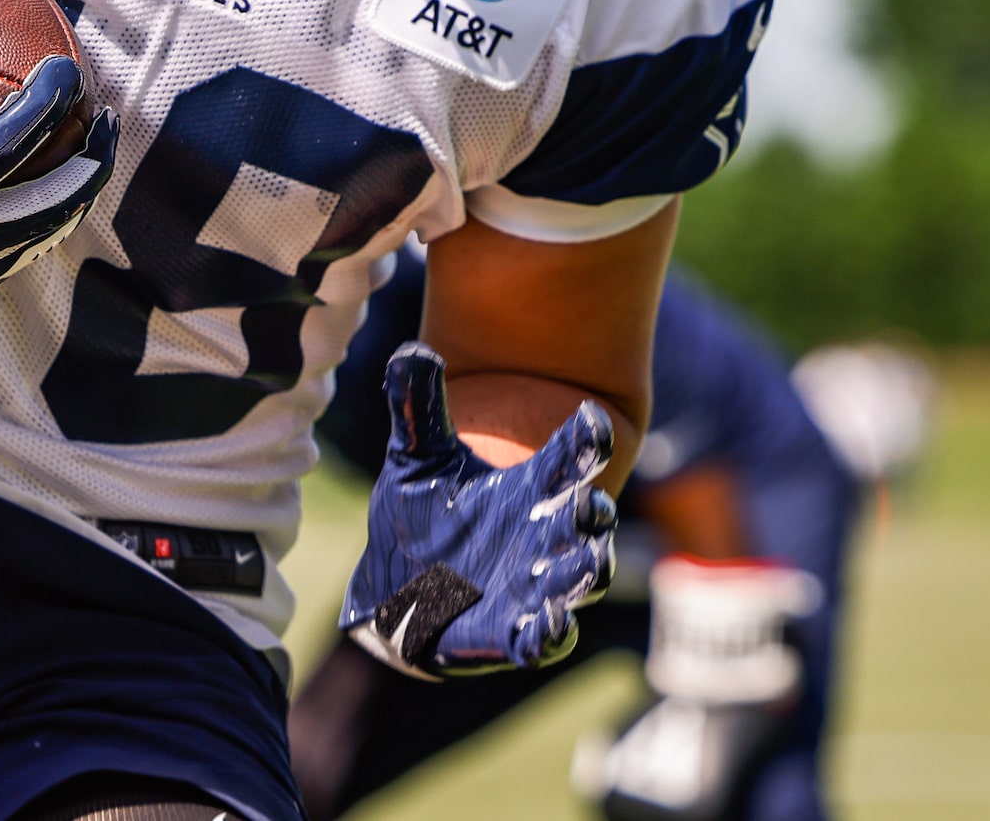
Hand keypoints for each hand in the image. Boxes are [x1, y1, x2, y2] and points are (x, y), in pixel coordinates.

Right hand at [0, 37, 114, 363]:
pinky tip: (35, 193)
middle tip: (102, 115)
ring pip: (47, 235)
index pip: (17, 147)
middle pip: (61, 202)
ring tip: (86, 151)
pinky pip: (20, 253)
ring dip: (76, 191)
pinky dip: (43, 218)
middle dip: (92, 157)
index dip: (49, 102)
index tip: (65, 68)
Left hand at [340, 342, 616, 677]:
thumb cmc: (424, 516)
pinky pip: (544, 638)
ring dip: (586, 573)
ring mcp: (534, 587)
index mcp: (531, 488)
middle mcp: (544, 535)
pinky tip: (552, 624)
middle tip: (590, 506)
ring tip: (587, 564)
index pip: (570, 457)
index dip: (585, 439)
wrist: (396, 590)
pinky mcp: (513, 633)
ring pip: (579, 579)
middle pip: (587, 521)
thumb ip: (417, 407)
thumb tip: (411, 351)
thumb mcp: (417, 458)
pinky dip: (552, 633)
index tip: (589, 418)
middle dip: (593, 514)